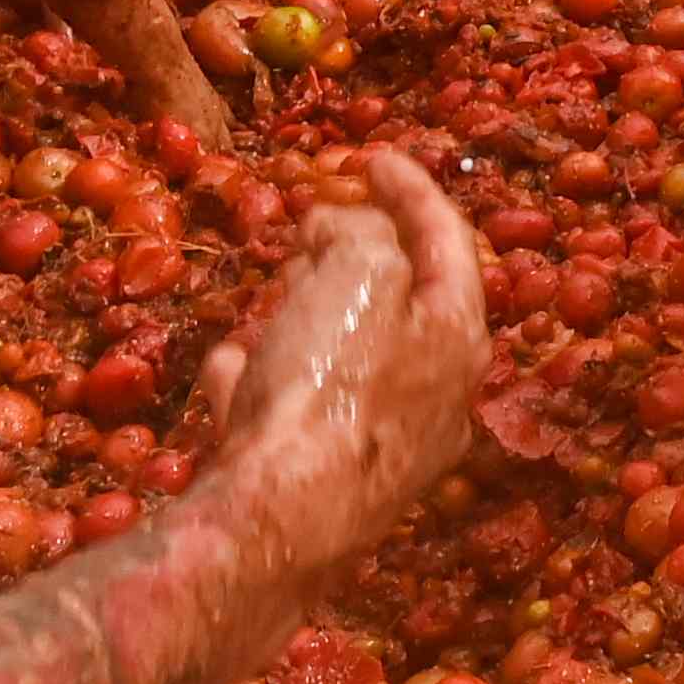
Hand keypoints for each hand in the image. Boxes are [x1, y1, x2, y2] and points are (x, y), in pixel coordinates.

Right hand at [196, 150, 485, 550]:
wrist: (272, 528)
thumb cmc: (326, 388)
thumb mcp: (355, 275)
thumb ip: (359, 235)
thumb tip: (340, 230)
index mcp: (458, 340)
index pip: (448, 241)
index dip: (410, 189)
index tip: (372, 155)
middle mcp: (437, 400)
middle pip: (399, 304)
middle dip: (353, 257)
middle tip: (313, 227)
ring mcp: (382, 453)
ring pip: (343, 360)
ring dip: (305, 318)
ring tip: (272, 290)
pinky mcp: (325, 492)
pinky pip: (294, 416)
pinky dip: (264, 384)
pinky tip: (224, 375)